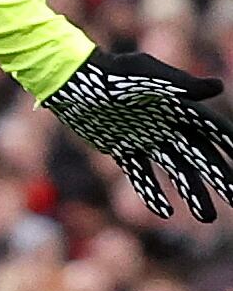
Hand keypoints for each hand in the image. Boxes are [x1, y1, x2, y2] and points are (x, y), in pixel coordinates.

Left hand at [45, 46, 232, 221]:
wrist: (73, 80)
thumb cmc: (112, 73)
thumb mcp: (147, 75)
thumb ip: (181, 85)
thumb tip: (218, 88)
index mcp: (178, 106)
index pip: (212, 129)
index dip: (230, 144)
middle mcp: (166, 124)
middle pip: (199, 155)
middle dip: (219, 178)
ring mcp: (145, 137)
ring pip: (175, 170)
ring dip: (192, 193)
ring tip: (207, 217)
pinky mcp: (121, 146)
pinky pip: (140, 173)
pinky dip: (151, 192)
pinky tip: (163, 211)